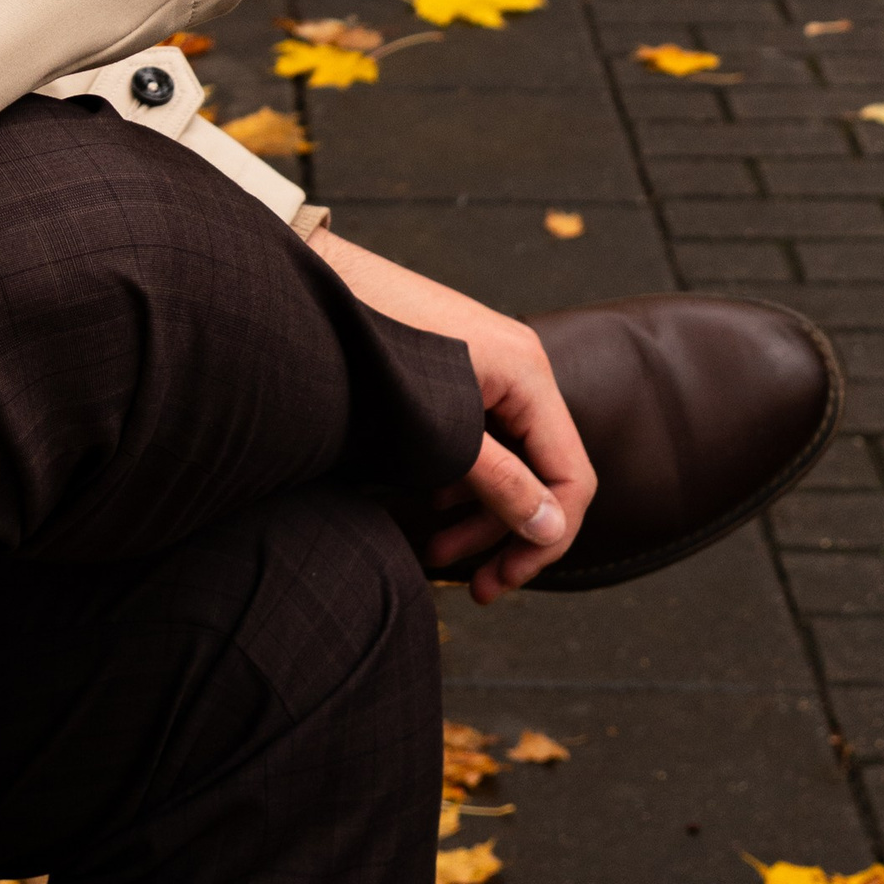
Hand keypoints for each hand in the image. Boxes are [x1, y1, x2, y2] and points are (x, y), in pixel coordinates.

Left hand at [307, 229, 595, 603]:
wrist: (310, 294)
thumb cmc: (375, 355)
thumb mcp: (444, 435)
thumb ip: (503, 485)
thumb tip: (553, 530)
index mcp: (529, 374)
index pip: (572, 475)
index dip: (547, 539)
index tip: (504, 579)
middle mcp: (517, 367)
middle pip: (540, 472)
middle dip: (507, 535)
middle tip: (476, 588)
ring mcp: (485, 366)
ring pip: (505, 458)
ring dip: (478, 514)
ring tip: (436, 553)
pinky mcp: (453, 370)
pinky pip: (478, 436)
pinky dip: (460, 478)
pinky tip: (429, 503)